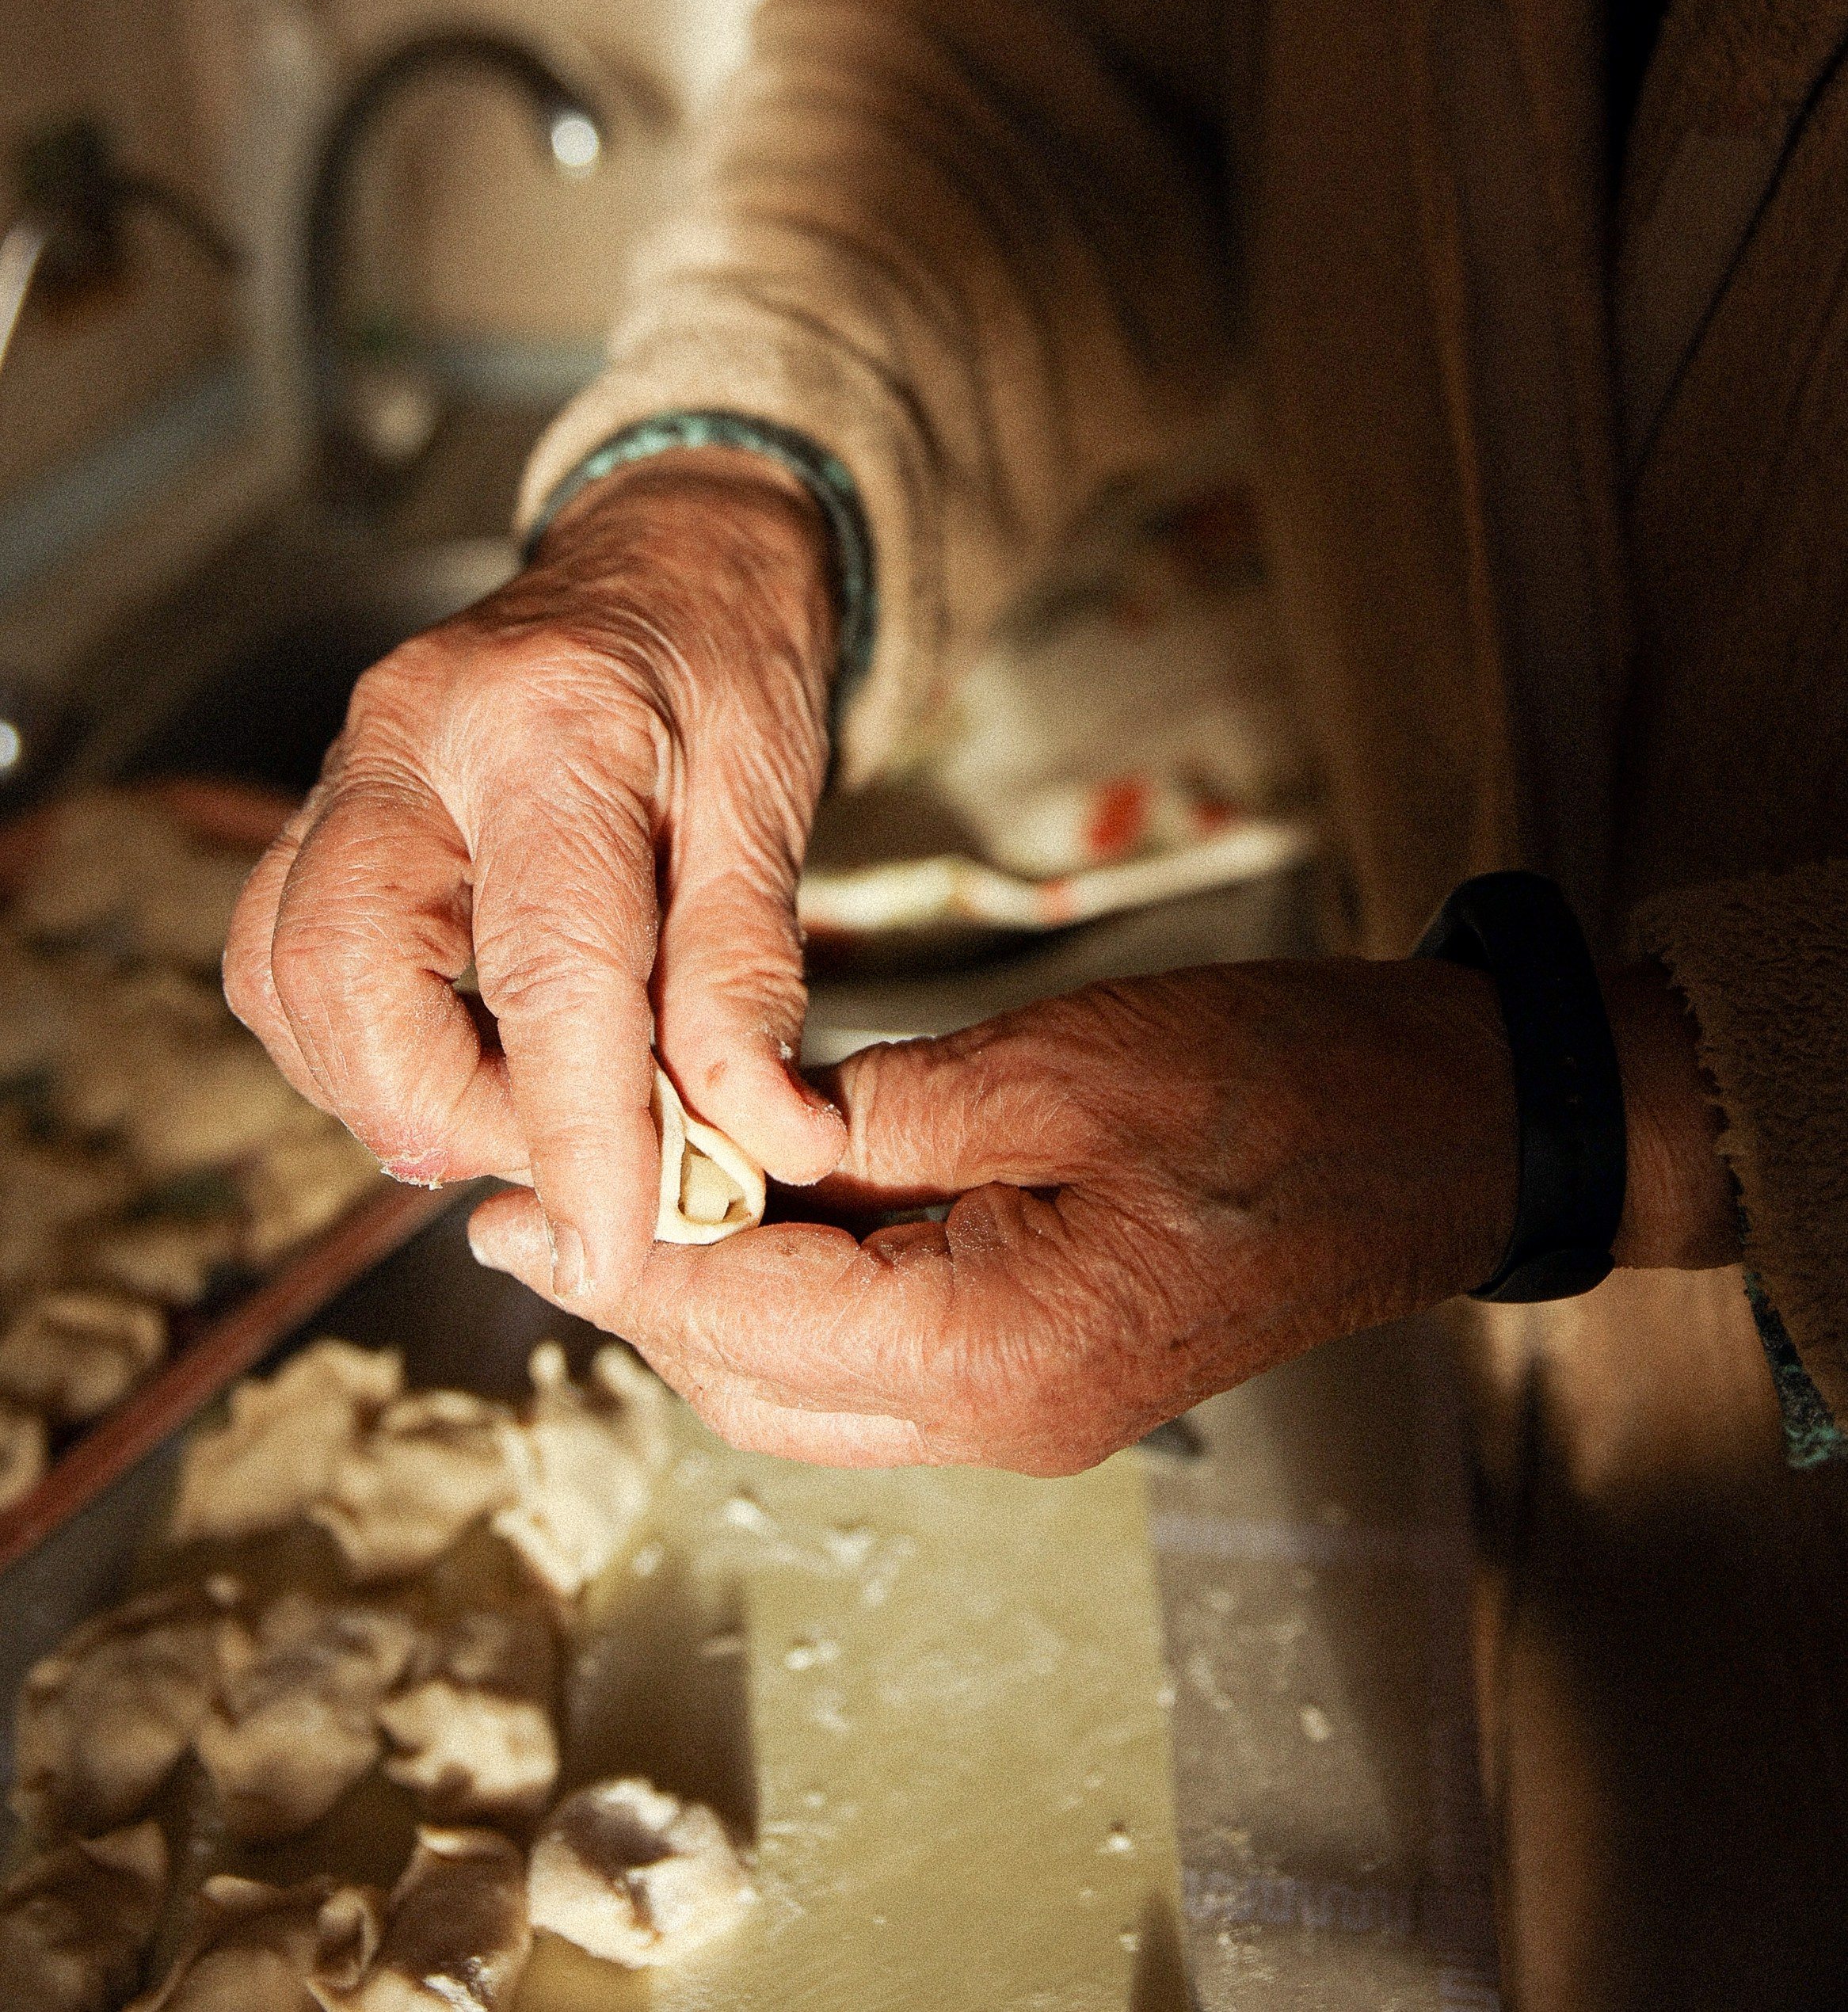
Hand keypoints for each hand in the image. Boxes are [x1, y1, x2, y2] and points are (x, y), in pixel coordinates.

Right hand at [223, 459, 846, 1307]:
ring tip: (522, 1110)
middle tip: (565, 1164)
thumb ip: (750, 974)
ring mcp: (347, 769)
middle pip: (352, 975)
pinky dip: (352, 1043)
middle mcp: (414, 740)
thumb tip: (759, 1137)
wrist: (663, 557)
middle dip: (450, 1114)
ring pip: (288, 977)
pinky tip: (452, 1056)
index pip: (550, 969)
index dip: (579, 1134)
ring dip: (393, 1089)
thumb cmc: (725, 663)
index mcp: (555, 726)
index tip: (616, 1249)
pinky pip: (277, 954)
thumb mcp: (774, 797)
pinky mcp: (321, 808)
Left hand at [482, 956, 1524, 1468]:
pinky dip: (791, 1286)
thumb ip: (888, 1107)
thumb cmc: (1286, 1086)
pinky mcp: (1042, 1366)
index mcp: (1001, 1354)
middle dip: (638, 1288)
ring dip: (705, 1293)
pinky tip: (751, 1198)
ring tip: (612, 1193)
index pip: (749, 1322)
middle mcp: (998, 1417)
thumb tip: (739, 1119)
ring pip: (801, 1385)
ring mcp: (1024, 1407)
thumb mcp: (1072, 1063)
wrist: (1445, 1135)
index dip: (626, 1251)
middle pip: (752, 1382)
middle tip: (528, 1200)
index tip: (520, 1190)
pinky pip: (870, 1357)